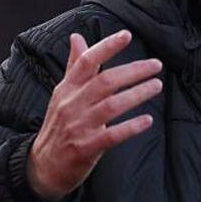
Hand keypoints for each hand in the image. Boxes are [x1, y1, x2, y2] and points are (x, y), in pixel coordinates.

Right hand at [27, 30, 162, 201]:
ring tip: (156, 86)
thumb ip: (74, 66)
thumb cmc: (59, 125)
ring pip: (111, 106)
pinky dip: (131, 127)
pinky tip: (148, 120)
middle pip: (105, 82)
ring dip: (137, 94)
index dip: (106, 46)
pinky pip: (112, 135)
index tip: (126, 35)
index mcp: (67, 88)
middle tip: (156, 65)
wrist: (44, 165)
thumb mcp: (62, 93)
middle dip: (133, 71)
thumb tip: (76, 37)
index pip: (86, 61)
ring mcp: (79, 126)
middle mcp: (72, 104)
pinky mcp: (86, 148)